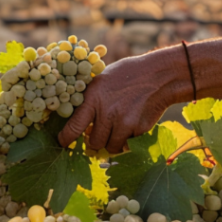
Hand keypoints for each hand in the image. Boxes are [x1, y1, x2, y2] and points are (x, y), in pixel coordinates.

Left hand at [57, 49, 179, 151]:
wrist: (159, 75)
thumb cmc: (128, 75)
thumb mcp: (102, 81)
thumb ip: (90, 100)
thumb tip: (77, 121)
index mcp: (93, 98)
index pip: (74, 127)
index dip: (66, 139)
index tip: (63, 143)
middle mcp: (107, 113)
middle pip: (94, 143)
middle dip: (95, 141)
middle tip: (99, 133)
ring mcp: (124, 123)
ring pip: (111, 147)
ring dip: (112, 142)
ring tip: (117, 127)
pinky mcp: (139, 130)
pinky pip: (128, 144)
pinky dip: (128, 139)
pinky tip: (132, 123)